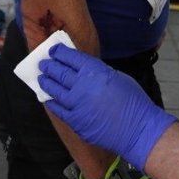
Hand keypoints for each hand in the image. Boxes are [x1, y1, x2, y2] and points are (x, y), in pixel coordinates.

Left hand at [39, 44, 176, 168]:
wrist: (136, 129)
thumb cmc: (133, 101)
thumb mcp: (118, 77)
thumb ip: (99, 72)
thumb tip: (85, 71)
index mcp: (95, 71)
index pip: (72, 58)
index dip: (60, 53)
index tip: (54, 50)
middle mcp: (82, 86)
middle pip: (60, 72)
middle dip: (50, 66)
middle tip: (43, 63)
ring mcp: (76, 105)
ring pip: (55, 91)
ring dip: (47, 82)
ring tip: (42, 78)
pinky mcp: (75, 122)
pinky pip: (58, 109)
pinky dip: (52, 102)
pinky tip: (48, 98)